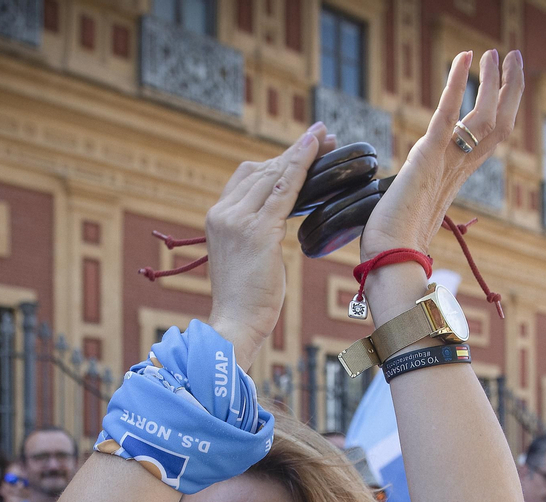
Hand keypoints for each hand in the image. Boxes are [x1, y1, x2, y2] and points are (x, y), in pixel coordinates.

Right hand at [205, 125, 330, 362]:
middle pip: (263, 170)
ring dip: (303, 154)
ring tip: (327, 137)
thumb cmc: (246, 298)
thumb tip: (278, 216)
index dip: (277, 160)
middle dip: (295, 152)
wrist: (236, 322)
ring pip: (275, 176)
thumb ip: (255, 231)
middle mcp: (223, 213)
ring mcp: (238, 220)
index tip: (302, 147)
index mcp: (217, 217)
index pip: (248, 176)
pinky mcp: (258, 231)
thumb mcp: (245, 256)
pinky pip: (285, 190)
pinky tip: (316, 150)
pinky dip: (302, 166)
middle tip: (325, 136)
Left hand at [360, 50, 523, 260]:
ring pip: (484, 116)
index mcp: (458, 177)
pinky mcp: (427, 156)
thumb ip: (423, 196)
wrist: (390, 257)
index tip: (505, 80)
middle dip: (508, 88)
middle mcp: (459, 168)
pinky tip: (463, 57)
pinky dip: (456, 83)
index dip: (502, 107)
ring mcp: (446, 162)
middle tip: (514, 56)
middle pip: (499, 122)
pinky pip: (447, 114)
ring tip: (493, 53)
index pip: (490, 136)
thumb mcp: (416, 208)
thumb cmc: (396, 242)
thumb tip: (418, 209)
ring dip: (491, 81)